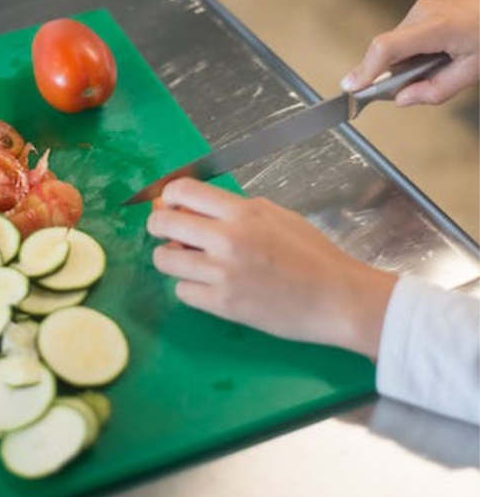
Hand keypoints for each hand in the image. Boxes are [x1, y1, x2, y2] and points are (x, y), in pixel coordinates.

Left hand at [147, 178, 396, 358]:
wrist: (338, 298)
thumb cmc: (313, 255)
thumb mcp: (277, 216)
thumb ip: (236, 210)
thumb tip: (194, 209)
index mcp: (243, 212)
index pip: (183, 191)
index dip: (168, 197)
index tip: (170, 205)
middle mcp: (227, 238)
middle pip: (162, 224)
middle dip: (158, 226)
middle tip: (167, 234)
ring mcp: (222, 273)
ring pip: (164, 260)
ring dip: (171, 259)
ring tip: (188, 262)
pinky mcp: (222, 305)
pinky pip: (181, 292)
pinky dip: (189, 288)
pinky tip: (206, 286)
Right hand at [341, 0, 478, 105]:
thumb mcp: (474, 71)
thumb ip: (435, 90)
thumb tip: (403, 99)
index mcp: (437, 27)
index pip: (386, 48)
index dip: (365, 70)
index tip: (352, 87)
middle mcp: (424, 12)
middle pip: (389, 50)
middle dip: (394, 73)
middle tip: (417, 88)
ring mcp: (425, 6)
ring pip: (398, 44)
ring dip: (409, 62)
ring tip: (443, 65)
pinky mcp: (429, 6)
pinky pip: (409, 35)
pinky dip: (416, 50)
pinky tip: (442, 53)